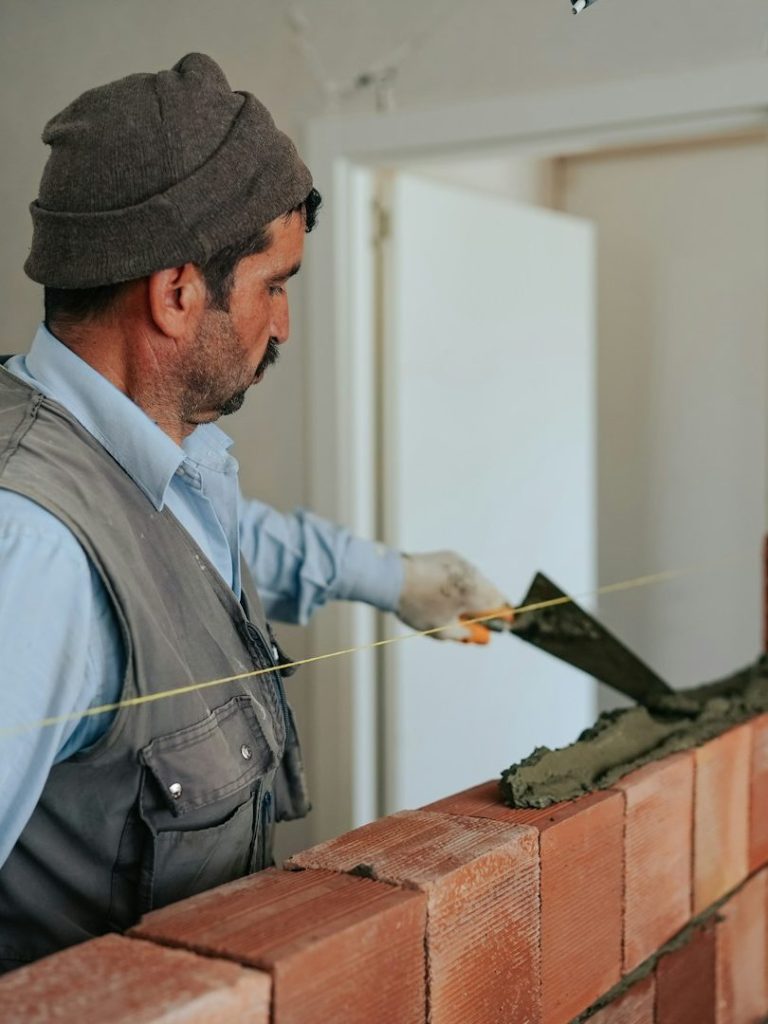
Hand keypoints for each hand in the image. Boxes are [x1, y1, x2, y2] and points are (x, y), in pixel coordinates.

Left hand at [396, 550, 514, 642]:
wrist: (392, 578)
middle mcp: (473, 574)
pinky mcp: (449, 556)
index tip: (502, 624)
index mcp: (475, 593)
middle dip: (488, 606)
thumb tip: (482, 637)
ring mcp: (461, 563)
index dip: (503, 617)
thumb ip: (467, 634)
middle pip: (492, 591)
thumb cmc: (417, 607)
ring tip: (458, 608)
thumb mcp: (442, 630)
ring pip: (478, 580)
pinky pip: (464, 571)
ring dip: (475, 594)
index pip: (501, 605)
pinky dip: (462, 582)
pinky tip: (448, 592)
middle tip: (478, 620)